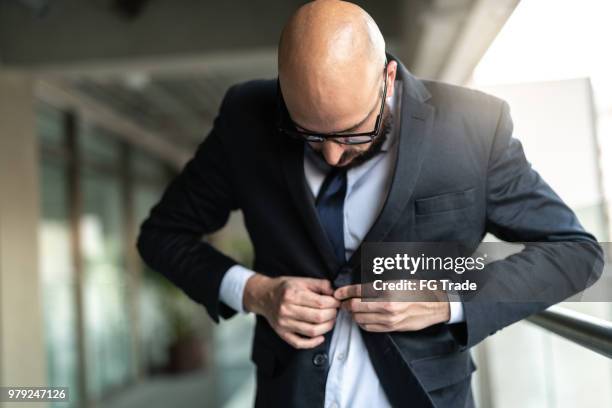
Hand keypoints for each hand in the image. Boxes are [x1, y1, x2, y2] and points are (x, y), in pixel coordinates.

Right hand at [243, 274, 339, 348]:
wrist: (264, 296)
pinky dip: (313, 343)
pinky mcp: (282, 333)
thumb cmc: (284, 288)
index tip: (337, 302)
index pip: (320, 302)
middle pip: (318, 317)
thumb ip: (320, 284)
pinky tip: (320, 336)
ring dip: (327, 327)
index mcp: (292, 295)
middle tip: (335, 311)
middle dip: (332, 315)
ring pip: (312, 331)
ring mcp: (284, 324)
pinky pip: (299, 343)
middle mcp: (286, 310)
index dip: (333, 303)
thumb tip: (335, 292)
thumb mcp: (301, 280)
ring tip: (330, 321)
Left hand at [333, 284, 449, 331]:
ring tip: (353, 310)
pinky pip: (369, 328)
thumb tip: (358, 289)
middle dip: (346, 304)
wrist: (435, 305)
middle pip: (355, 306)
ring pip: (360, 319)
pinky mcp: (392, 328)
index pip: (358, 291)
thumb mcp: (397, 281)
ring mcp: (389, 319)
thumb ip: (377, 286)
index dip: (344, 291)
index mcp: (387, 289)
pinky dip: (362, 323)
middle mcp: (387, 305)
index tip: (338, 292)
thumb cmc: (417, 289)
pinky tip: (363, 318)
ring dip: (353, 315)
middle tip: (343, 301)